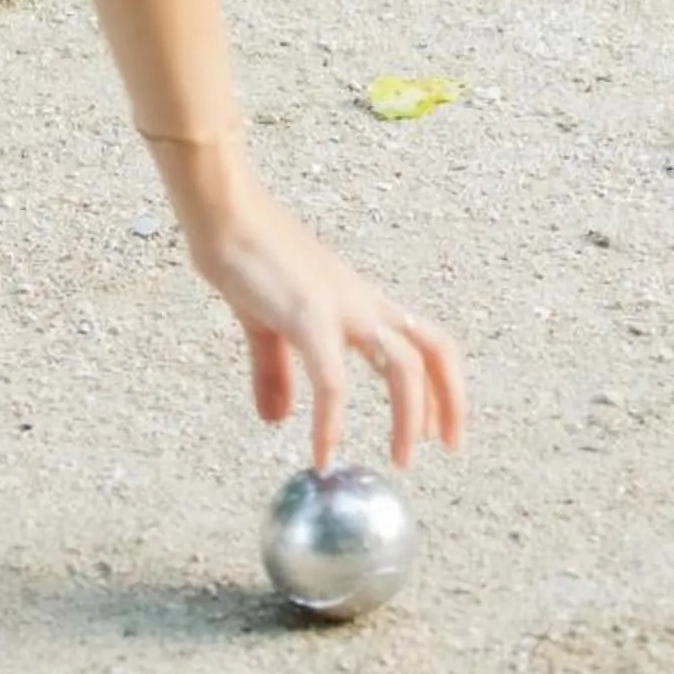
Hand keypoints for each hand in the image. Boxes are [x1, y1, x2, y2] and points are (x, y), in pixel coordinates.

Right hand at [169, 157, 466, 470]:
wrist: (224, 212)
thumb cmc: (246, 255)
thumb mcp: (266, 321)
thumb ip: (274, 371)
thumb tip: (277, 418)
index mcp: (359, 300)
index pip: (424, 340)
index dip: (442, 384)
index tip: (439, 430)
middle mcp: (362, 302)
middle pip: (434, 348)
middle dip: (450, 400)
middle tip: (447, 447)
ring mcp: (340, 307)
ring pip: (404, 364)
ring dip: (410, 417)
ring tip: (401, 460)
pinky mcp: (308, 316)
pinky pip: (333, 379)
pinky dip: (333, 421)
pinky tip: (323, 453)